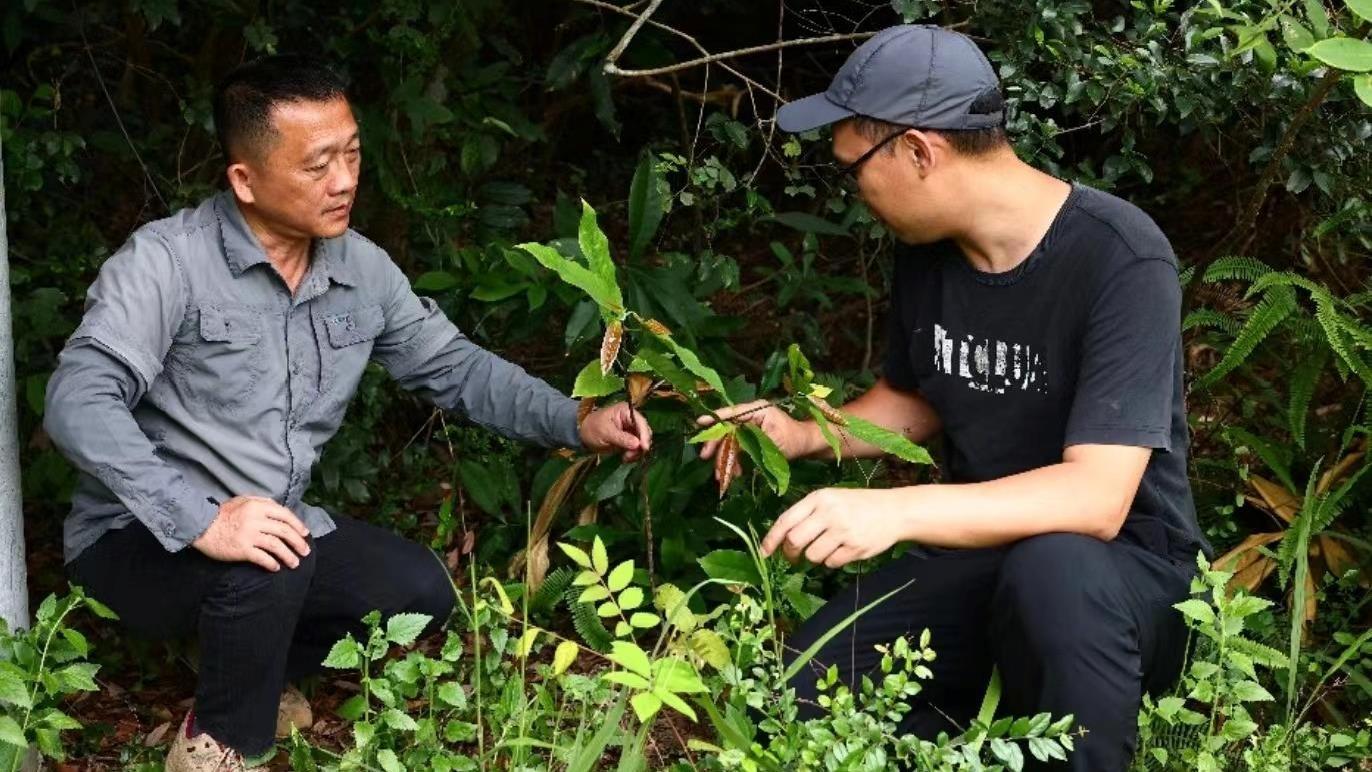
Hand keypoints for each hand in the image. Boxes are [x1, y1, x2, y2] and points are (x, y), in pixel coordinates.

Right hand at [192, 495, 311, 571]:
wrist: (201, 527)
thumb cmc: (222, 513)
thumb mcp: (242, 500)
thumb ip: (261, 502)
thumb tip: (279, 510)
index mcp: (258, 506)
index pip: (285, 515)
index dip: (298, 525)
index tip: (305, 534)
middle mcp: (256, 520)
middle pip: (284, 531)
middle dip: (298, 542)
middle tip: (305, 551)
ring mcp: (249, 535)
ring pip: (276, 545)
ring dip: (288, 555)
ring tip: (295, 563)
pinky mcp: (242, 549)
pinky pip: (262, 558)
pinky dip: (272, 563)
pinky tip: (276, 567)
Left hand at [580, 402, 651, 461]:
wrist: (582, 435)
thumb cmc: (592, 428)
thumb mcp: (605, 432)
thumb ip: (622, 438)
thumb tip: (637, 444)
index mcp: (626, 412)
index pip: (641, 422)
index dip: (644, 435)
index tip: (644, 448)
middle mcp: (631, 420)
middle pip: (645, 433)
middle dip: (640, 445)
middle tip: (630, 455)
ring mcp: (631, 430)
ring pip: (642, 442)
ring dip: (637, 452)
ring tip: (626, 458)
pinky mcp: (629, 440)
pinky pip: (636, 448)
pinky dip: (633, 454)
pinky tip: (625, 458)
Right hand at [696, 400, 815, 487]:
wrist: (806, 445)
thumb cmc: (795, 439)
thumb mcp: (775, 442)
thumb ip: (753, 444)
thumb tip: (734, 451)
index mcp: (757, 409)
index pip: (732, 412)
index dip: (715, 418)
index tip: (700, 422)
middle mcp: (751, 415)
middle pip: (727, 428)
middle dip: (716, 444)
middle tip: (706, 457)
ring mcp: (750, 426)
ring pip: (730, 440)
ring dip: (724, 458)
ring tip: (721, 475)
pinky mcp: (750, 438)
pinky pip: (737, 448)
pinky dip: (734, 461)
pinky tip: (734, 474)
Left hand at [760, 488, 902, 568]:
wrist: (894, 510)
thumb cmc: (856, 505)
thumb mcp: (831, 499)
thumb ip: (807, 515)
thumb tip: (781, 539)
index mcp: (819, 498)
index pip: (786, 520)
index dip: (771, 539)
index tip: (764, 553)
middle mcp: (829, 513)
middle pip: (794, 541)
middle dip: (791, 552)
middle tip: (794, 555)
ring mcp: (843, 531)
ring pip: (812, 555)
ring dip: (814, 557)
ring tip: (827, 547)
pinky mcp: (855, 547)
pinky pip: (831, 563)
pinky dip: (832, 561)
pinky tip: (843, 550)